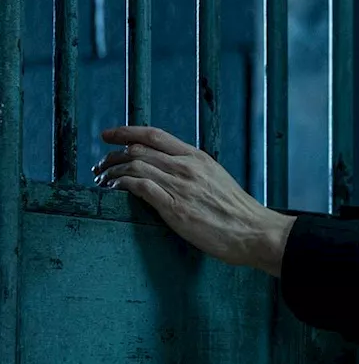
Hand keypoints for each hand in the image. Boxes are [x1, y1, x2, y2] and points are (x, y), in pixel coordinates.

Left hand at [92, 126, 295, 276]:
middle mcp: (187, 167)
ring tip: (102, 181)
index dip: (127, 131)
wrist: (254, 231)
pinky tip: (114, 191)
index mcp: (198, 157)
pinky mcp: (175, 207)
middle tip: (99, 166)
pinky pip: (140, 187)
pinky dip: (121, 186)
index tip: (108, 135)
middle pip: (138, 149)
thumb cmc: (238, 211)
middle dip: (112, 155)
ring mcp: (181, 186)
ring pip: (134, 166)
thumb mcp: (217, 180)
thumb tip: (172, 171)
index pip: (155, 134)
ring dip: (112, 172)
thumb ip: (195, 172)